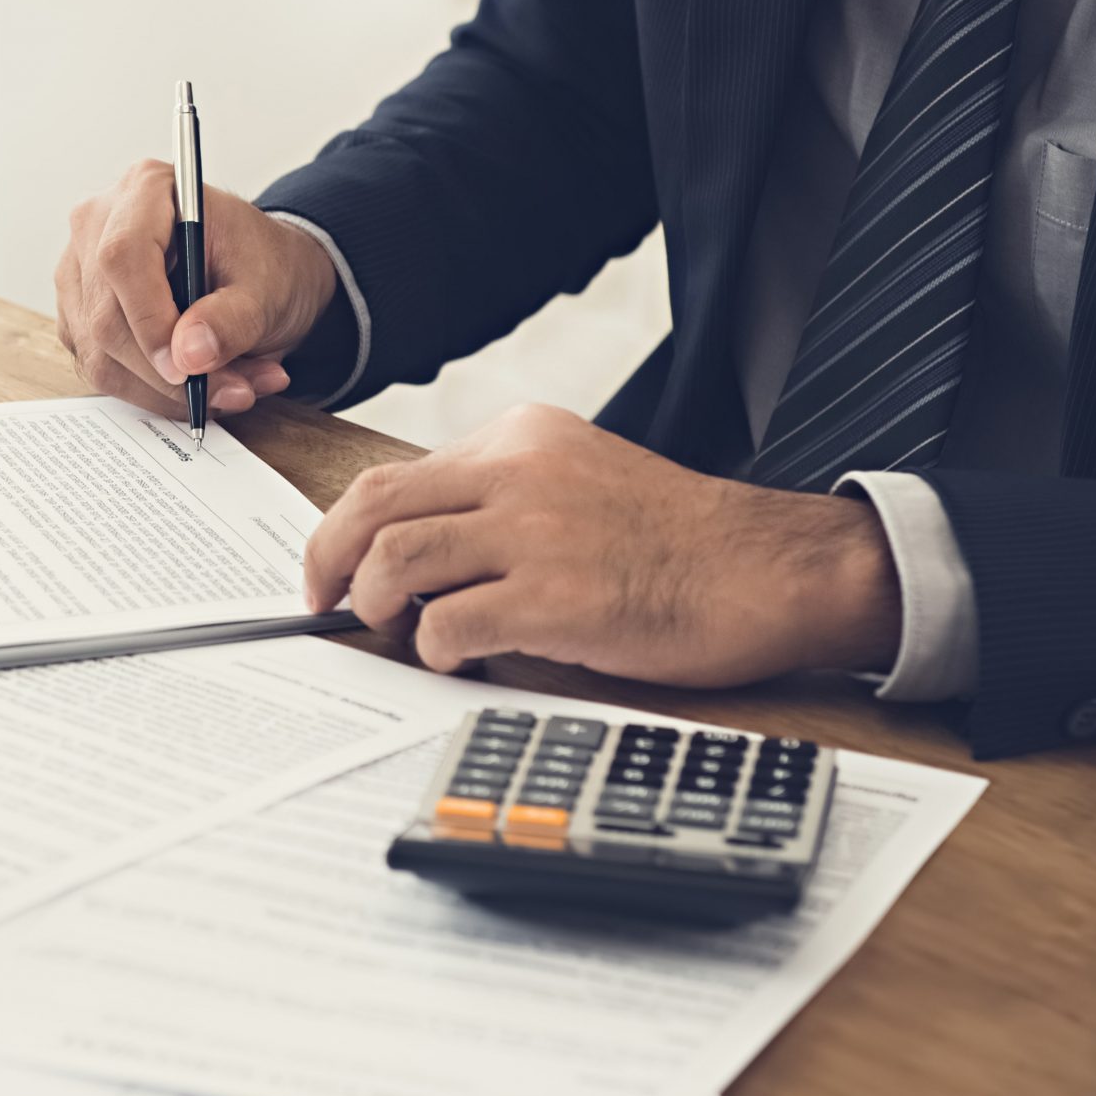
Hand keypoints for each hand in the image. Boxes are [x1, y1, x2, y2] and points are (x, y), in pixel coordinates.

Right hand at [53, 161, 338, 419]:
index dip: (150, 321)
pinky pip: (101, 369)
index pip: (123, 258)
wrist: (258, 273)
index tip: (187, 369)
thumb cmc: (261, 263)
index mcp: (145, 190)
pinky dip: (152, 392)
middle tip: (235, 391)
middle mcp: (98, 225)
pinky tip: (198, 386)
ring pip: (100, 353)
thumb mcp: (267, 287)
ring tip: (231, 388)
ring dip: (166, 390)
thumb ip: (231, 319)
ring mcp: (80, 272)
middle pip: (106, 316)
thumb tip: (188, 356)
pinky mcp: (78, 315)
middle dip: (169, 373)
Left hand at [303, 404, 902, 687]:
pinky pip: (446, 624)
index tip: (336, 567)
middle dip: (330, 563)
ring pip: (396, 562)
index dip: (344, 529)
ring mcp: (533, 534)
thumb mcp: (581, 482)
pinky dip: (435, 649)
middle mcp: (519, 473)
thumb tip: (416, 553)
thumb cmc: (680, 542)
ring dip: (379, 607)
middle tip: (329, 605)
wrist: (766, 571)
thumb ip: (503, 499)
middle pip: (373, 509)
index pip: (394, 475)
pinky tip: (460, 656)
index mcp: (521, 439)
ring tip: (402, 632)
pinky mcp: (551, 599)